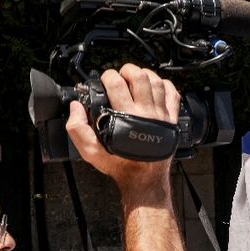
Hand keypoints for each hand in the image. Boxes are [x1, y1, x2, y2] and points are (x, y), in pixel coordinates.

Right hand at [65, 64, 180, 190]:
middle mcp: (146, 113)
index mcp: (126, 117)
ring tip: (136, 77)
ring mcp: (161, 116)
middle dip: (126, 70)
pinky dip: (165, 85)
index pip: (117, 84)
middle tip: (120, 76)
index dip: (108, 76)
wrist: (144, 180)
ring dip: (145, 74)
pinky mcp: (171, 120)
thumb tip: (76, 107)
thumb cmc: (120, 166)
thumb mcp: (91, 152)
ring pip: (157, 82)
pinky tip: (156, 86)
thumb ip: (78, 129)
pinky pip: (173, 95)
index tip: (105, 80)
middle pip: (139, 77)